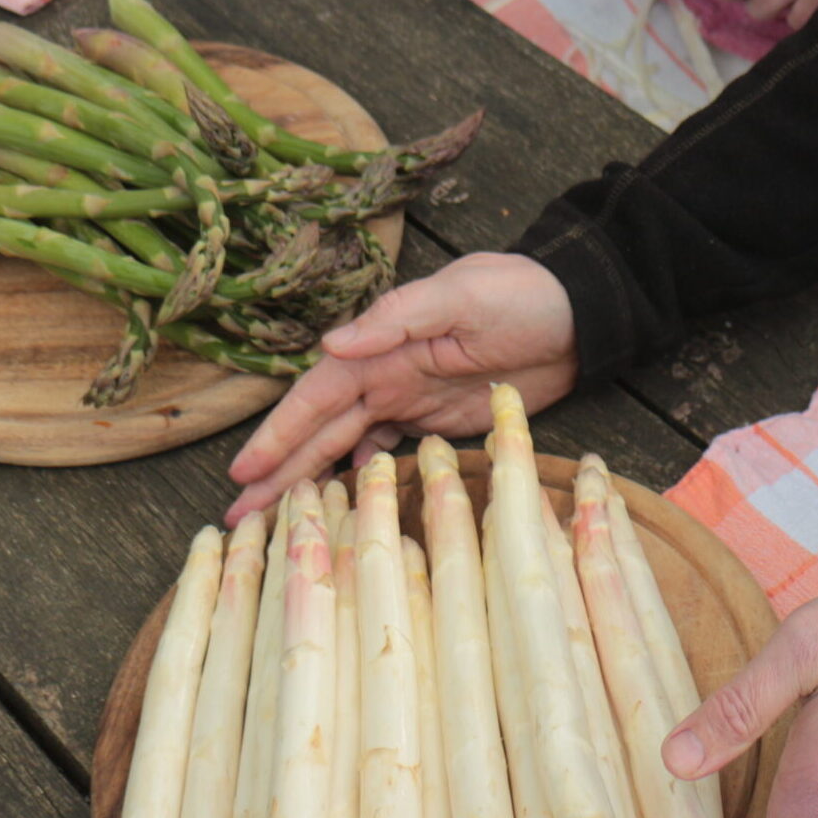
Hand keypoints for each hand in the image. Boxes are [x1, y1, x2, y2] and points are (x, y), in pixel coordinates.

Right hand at [225, 253, 577, 524]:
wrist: (578, 316)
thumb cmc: (520, 295)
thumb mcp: (459, 295)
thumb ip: (398, 317)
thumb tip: (333, 343)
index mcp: (382, 348)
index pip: (317, 398)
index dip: (279, 435)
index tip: (244, 473)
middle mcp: (385, 377)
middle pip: (321, 431)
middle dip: (280, 471)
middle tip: (238, 517)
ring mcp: (411, 403)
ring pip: (347, 449)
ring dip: (311, 481)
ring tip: (275, 522)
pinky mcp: (440, 425)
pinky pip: (389, 457)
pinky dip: (362, 480)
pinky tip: (343, 509)